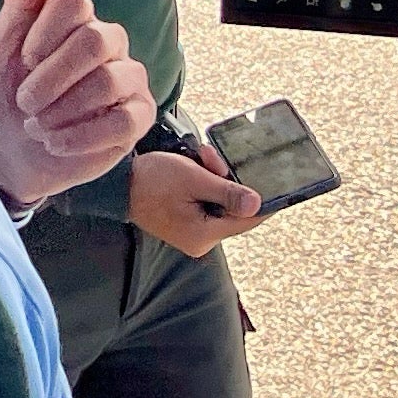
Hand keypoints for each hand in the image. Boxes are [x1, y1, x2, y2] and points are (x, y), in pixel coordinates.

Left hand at [0, 0, 153, 205]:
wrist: (4, 149)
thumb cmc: (4, 91)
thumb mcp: (1, 46)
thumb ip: (22, 1)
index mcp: (77, 19)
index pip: (74, 1)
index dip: (44, 33)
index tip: (23, 58)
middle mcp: (110, 42)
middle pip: (95, 40)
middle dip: (51, 77)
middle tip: (24, 101)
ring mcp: (128, 79)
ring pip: (109, 82)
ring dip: (61, 110)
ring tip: (36, 126)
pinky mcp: (137, 118)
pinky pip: (123, 122)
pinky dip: (79, 136)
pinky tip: (54, 142)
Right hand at [130, 146, 263, 258]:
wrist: (117, 185)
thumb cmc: (151, 180)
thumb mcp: (194, 179)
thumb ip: (228, 193)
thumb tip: (257, 205)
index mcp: (203, 235)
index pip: (246, 221)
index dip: (263, 202)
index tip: (280, 187)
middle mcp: (200, 241)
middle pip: (232, 210)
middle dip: (226, 180)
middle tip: (210, 157)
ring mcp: (192, 234)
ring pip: (220, 204)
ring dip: (214, 179)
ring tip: (198, 158)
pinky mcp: (186, 225)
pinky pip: (207, 204)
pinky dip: (204, 186)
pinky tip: (194, 169)